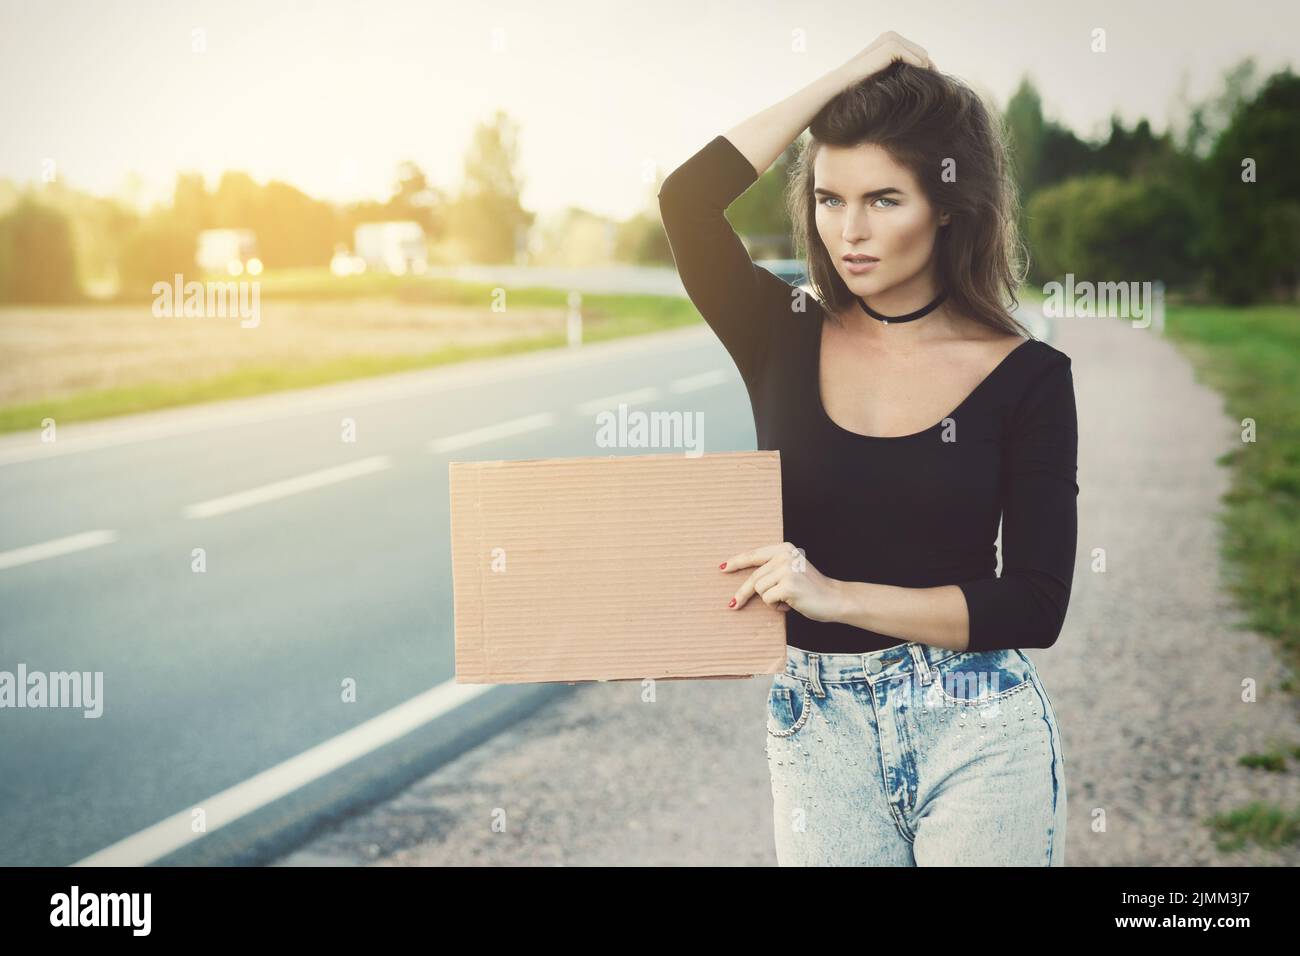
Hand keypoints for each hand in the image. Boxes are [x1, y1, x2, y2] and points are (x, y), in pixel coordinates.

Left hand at [720, 542, 843, 623]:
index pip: (754, 555)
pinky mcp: (788, 585)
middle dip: (743, 593)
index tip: (722, 568)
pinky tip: (791, 604)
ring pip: (759, 589)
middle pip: (753, 577)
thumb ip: (773, 570)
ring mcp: (787, 569)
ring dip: (770, 600)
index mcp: (785, 549)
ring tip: (788, 599)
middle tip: (733, 605)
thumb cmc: (811, 589)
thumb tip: (747, 581)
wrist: (835, 599)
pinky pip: (767, 599)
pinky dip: (776, 606)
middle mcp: (785, 556)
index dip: (736, 562)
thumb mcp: (791, 571)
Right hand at [838, 31, 935, 84]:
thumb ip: (902, 68)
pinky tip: (909, 83)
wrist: (845, 82)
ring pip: (922, 56)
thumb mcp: (886, 73)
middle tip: (923, 88)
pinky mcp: (892, 46)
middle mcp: (892, 36)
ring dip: (921, 72)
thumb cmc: (863, 82)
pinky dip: (916, 72)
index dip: (925, 67)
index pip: (917, 52)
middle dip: (925, 70)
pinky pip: (917, 60)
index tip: (928, 84)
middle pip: (923, 53)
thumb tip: (927, 71)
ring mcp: (892, 39)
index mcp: (890, 39)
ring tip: (914, 87)